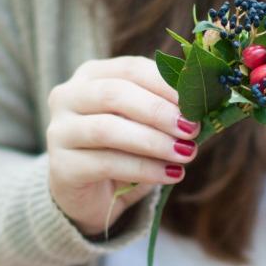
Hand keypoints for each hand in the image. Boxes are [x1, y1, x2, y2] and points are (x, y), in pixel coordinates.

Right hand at [46, 56, 199, 236]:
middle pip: (115, 94)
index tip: (198, 100)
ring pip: (108, 129)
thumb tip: (206, 102)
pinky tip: (171, 174)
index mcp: (92, 75)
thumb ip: (168, 109)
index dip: (166, 84)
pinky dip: (145, 169)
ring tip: (186, 153)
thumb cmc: (124, 152)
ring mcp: (59, 131)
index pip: (131, 69)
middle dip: (159, 111)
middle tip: (192, 128)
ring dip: (154, 142)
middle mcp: (68, 97)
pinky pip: (107, 164)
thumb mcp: (146, 125)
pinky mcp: (62, 166)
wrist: (92, 197)